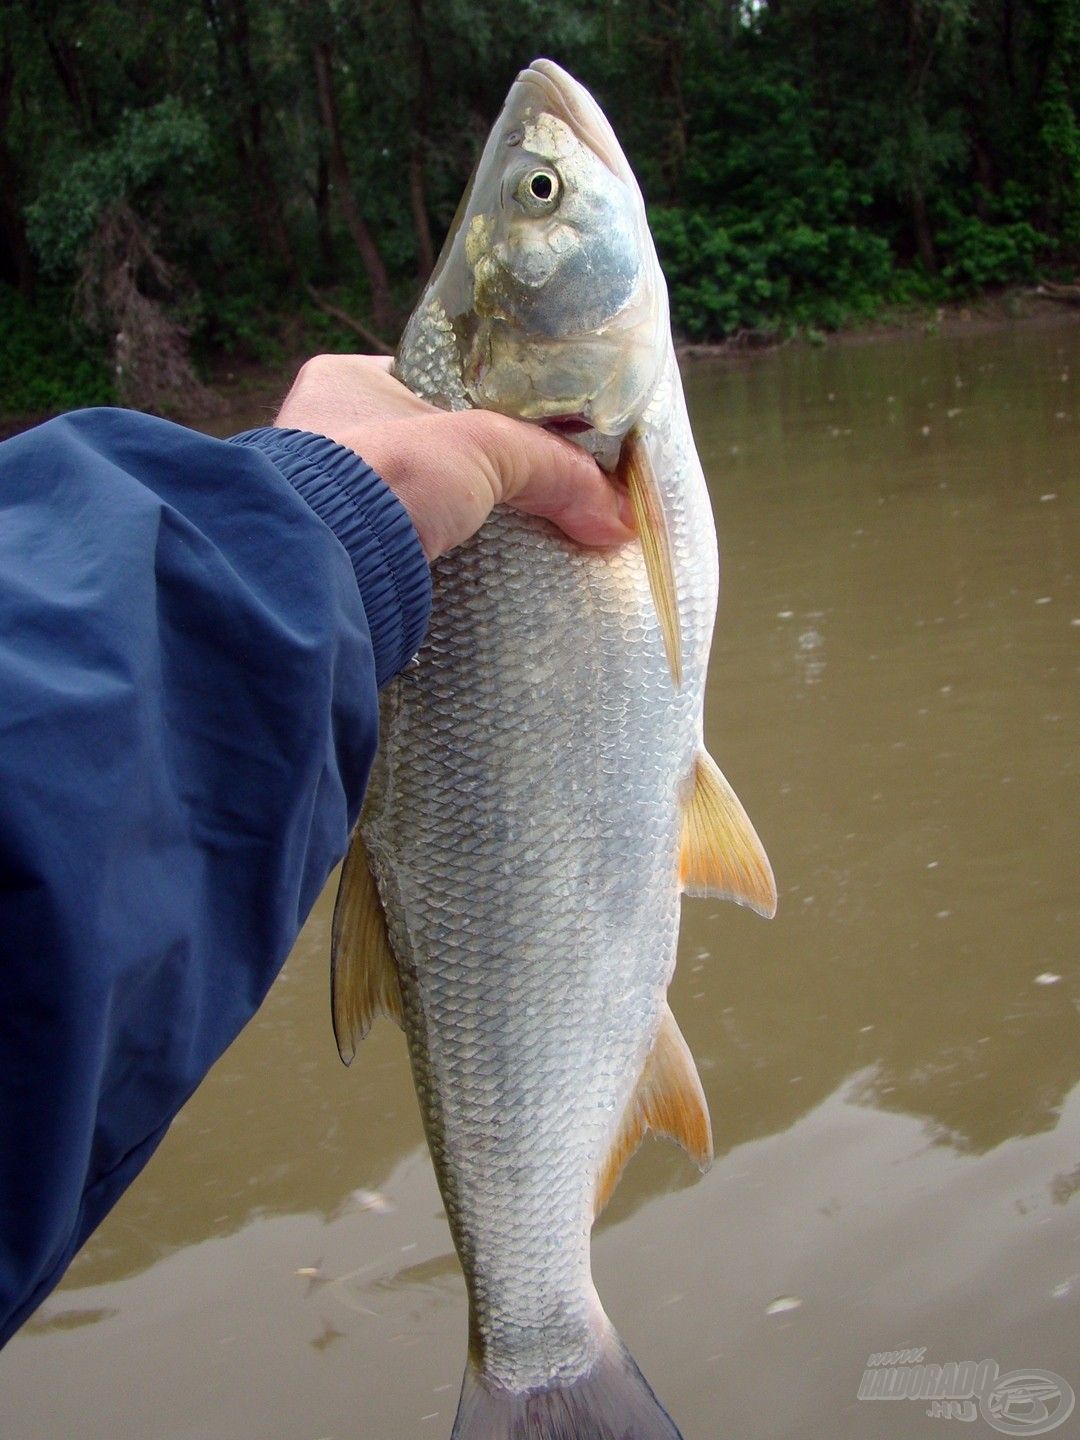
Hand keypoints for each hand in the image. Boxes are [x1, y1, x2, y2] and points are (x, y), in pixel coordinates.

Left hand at [274, 354, 634, 559]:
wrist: (317, 566)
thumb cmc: (383, 475)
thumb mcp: (485, 449)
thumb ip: (554, 467)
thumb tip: (617, 512)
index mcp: (346, 382)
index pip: (437, 385)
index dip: (489, 406)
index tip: (536, 433)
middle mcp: (326, 434)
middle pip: (430, 449)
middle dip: (477, 475)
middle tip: (533, 493)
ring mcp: (326, 499)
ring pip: (414, 505)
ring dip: (457, 524)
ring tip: (513, 539)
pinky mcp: (339, 558)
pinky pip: (403, 551)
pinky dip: (438, 563)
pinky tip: (473, 574)